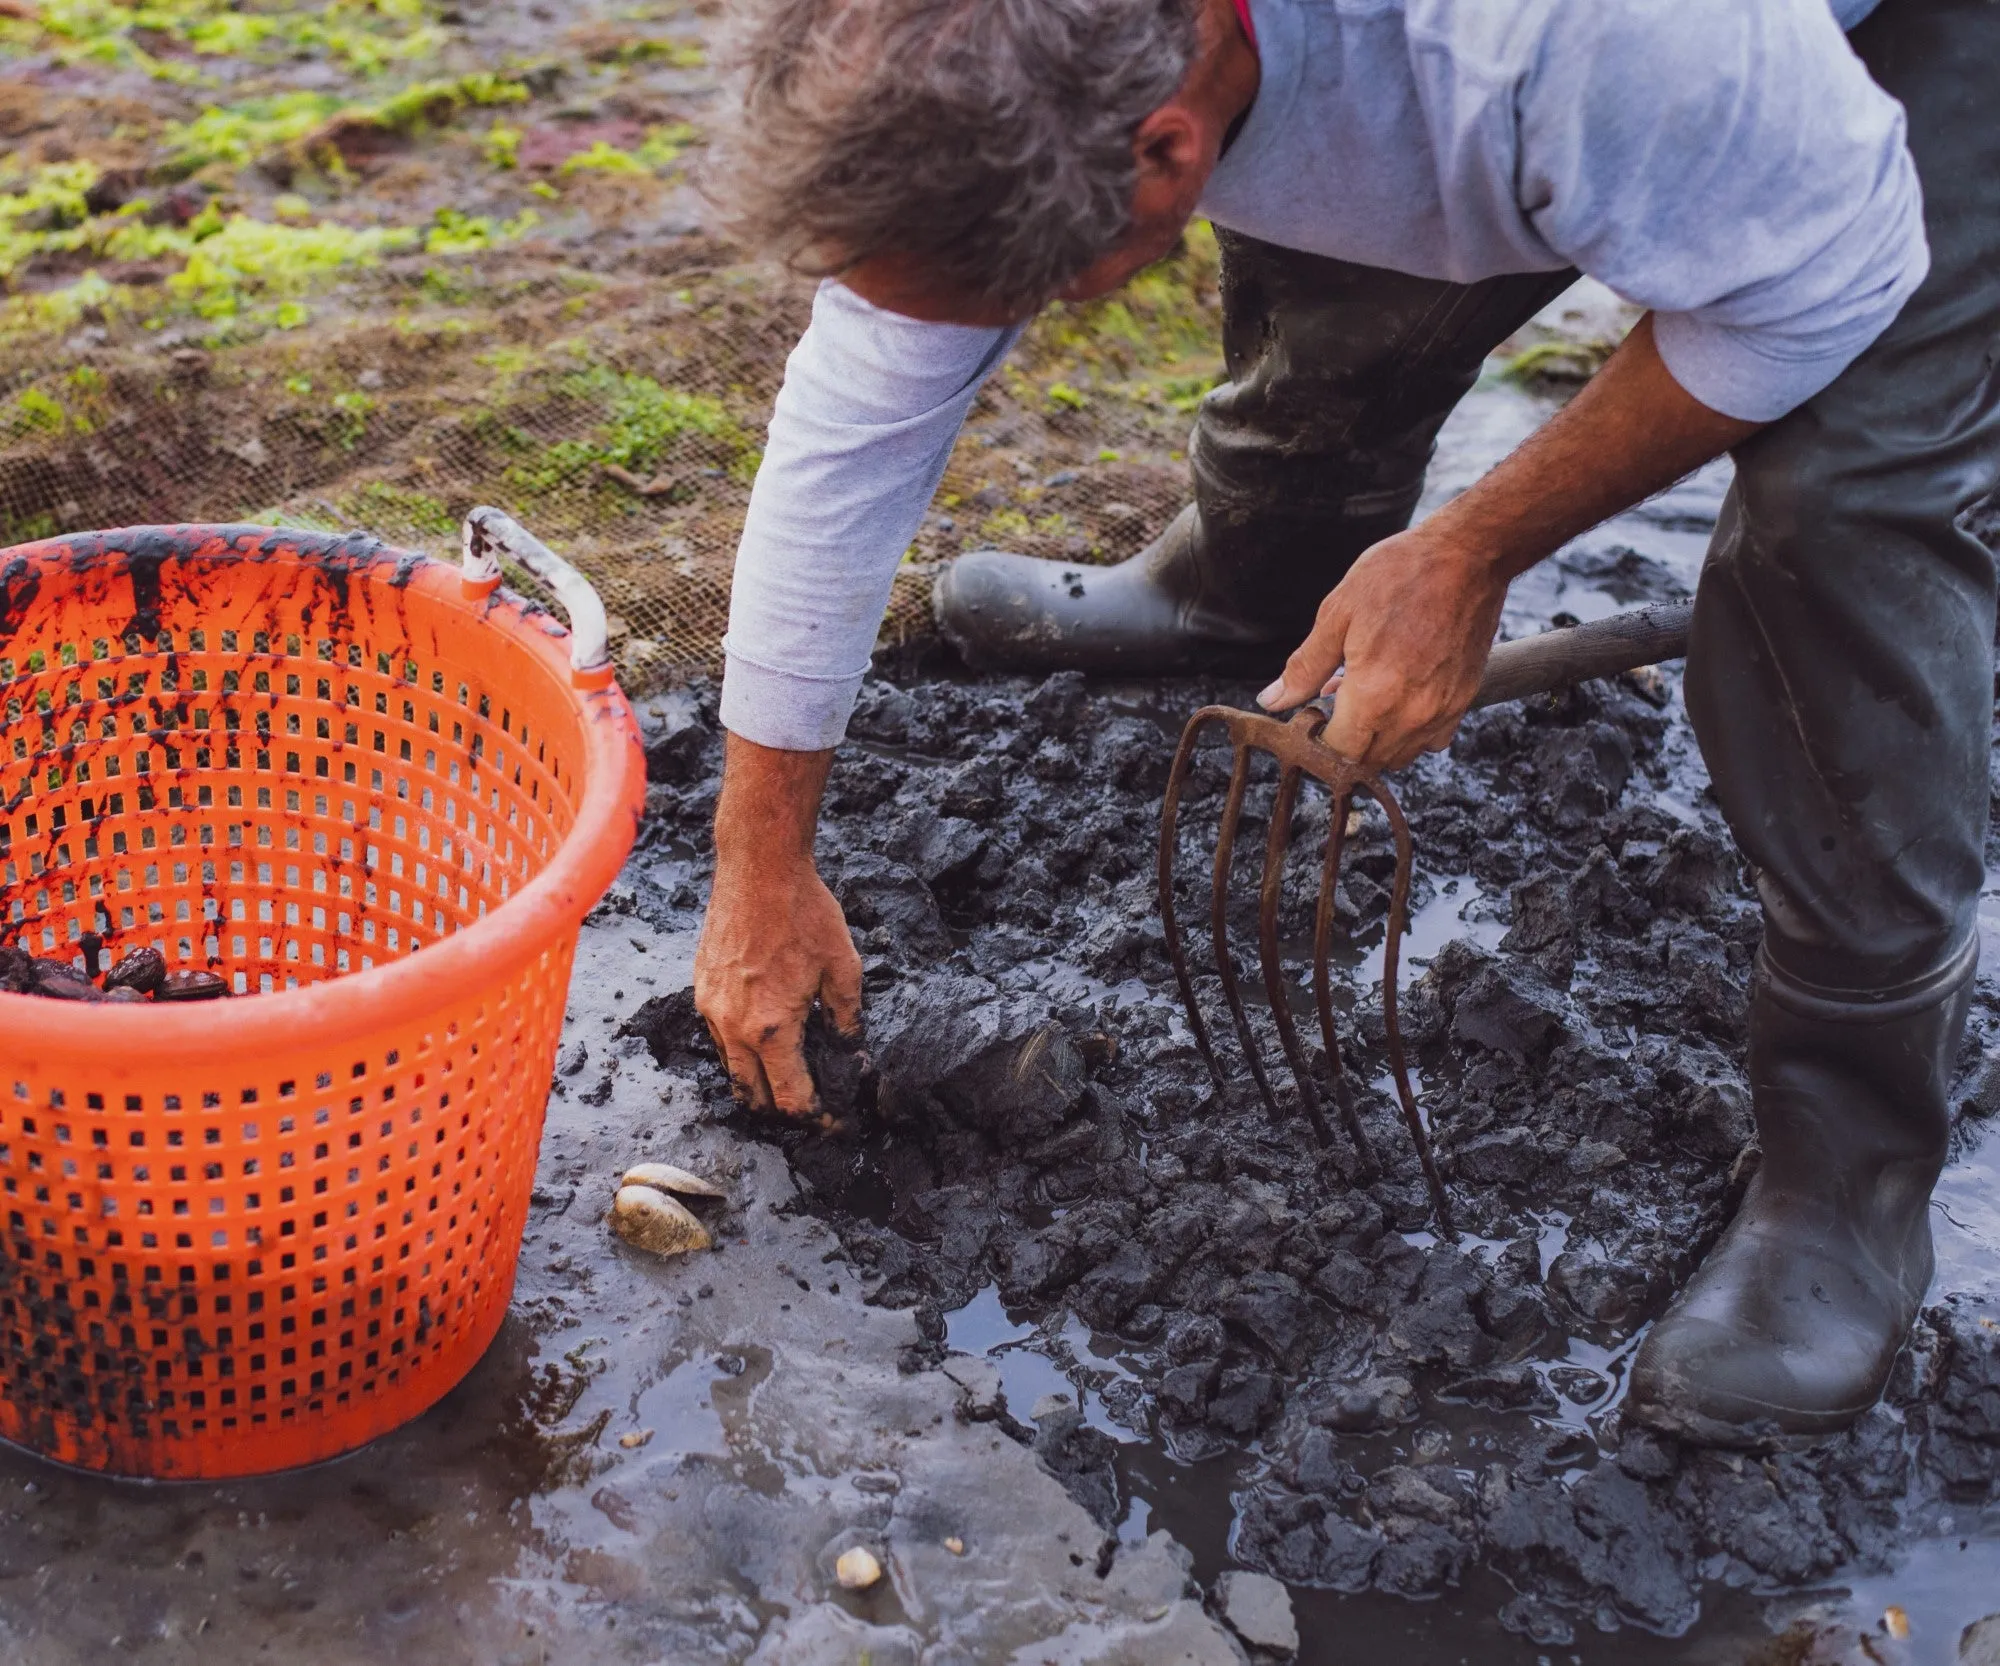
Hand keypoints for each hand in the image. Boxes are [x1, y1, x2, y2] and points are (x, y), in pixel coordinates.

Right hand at [693, 734, 861, 1115]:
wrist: (758, 868)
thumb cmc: (804, 913)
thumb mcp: (843, 968)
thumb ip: (847, 1018)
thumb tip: (853, 1050)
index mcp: (773, 1028)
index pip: (790, 1098)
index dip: (815, 1117)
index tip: (832, 1120)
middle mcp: (735, 1027)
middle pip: (753, 1096)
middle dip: (782, 1110)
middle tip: (810, 1106)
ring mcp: (711, 1009)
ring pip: (731, 1069)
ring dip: (757, 1082)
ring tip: (786, 1078)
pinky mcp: (701, 990)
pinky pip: (718, 1037)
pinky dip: (739, 1051)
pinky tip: (762, 1038)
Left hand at [1256, 525, 1507, 771]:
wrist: (1468, 555)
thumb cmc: (1401, 575)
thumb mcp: (1338, 614)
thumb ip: (1305, 667)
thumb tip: (1273, 700)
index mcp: (1375, 695)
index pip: (1338, 751)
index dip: (1318, 740)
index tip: (1311, 717)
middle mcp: (1412, 714)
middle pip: (1368, 761)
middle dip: (1344, 742)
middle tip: (1333, 704)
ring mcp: (1443, 710)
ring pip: (1401, 756)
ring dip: (1376, 740)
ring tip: (1364, 697)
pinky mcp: (1464, 700)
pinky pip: (1432, 740)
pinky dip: (1410, 732)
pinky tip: (1398, 698)